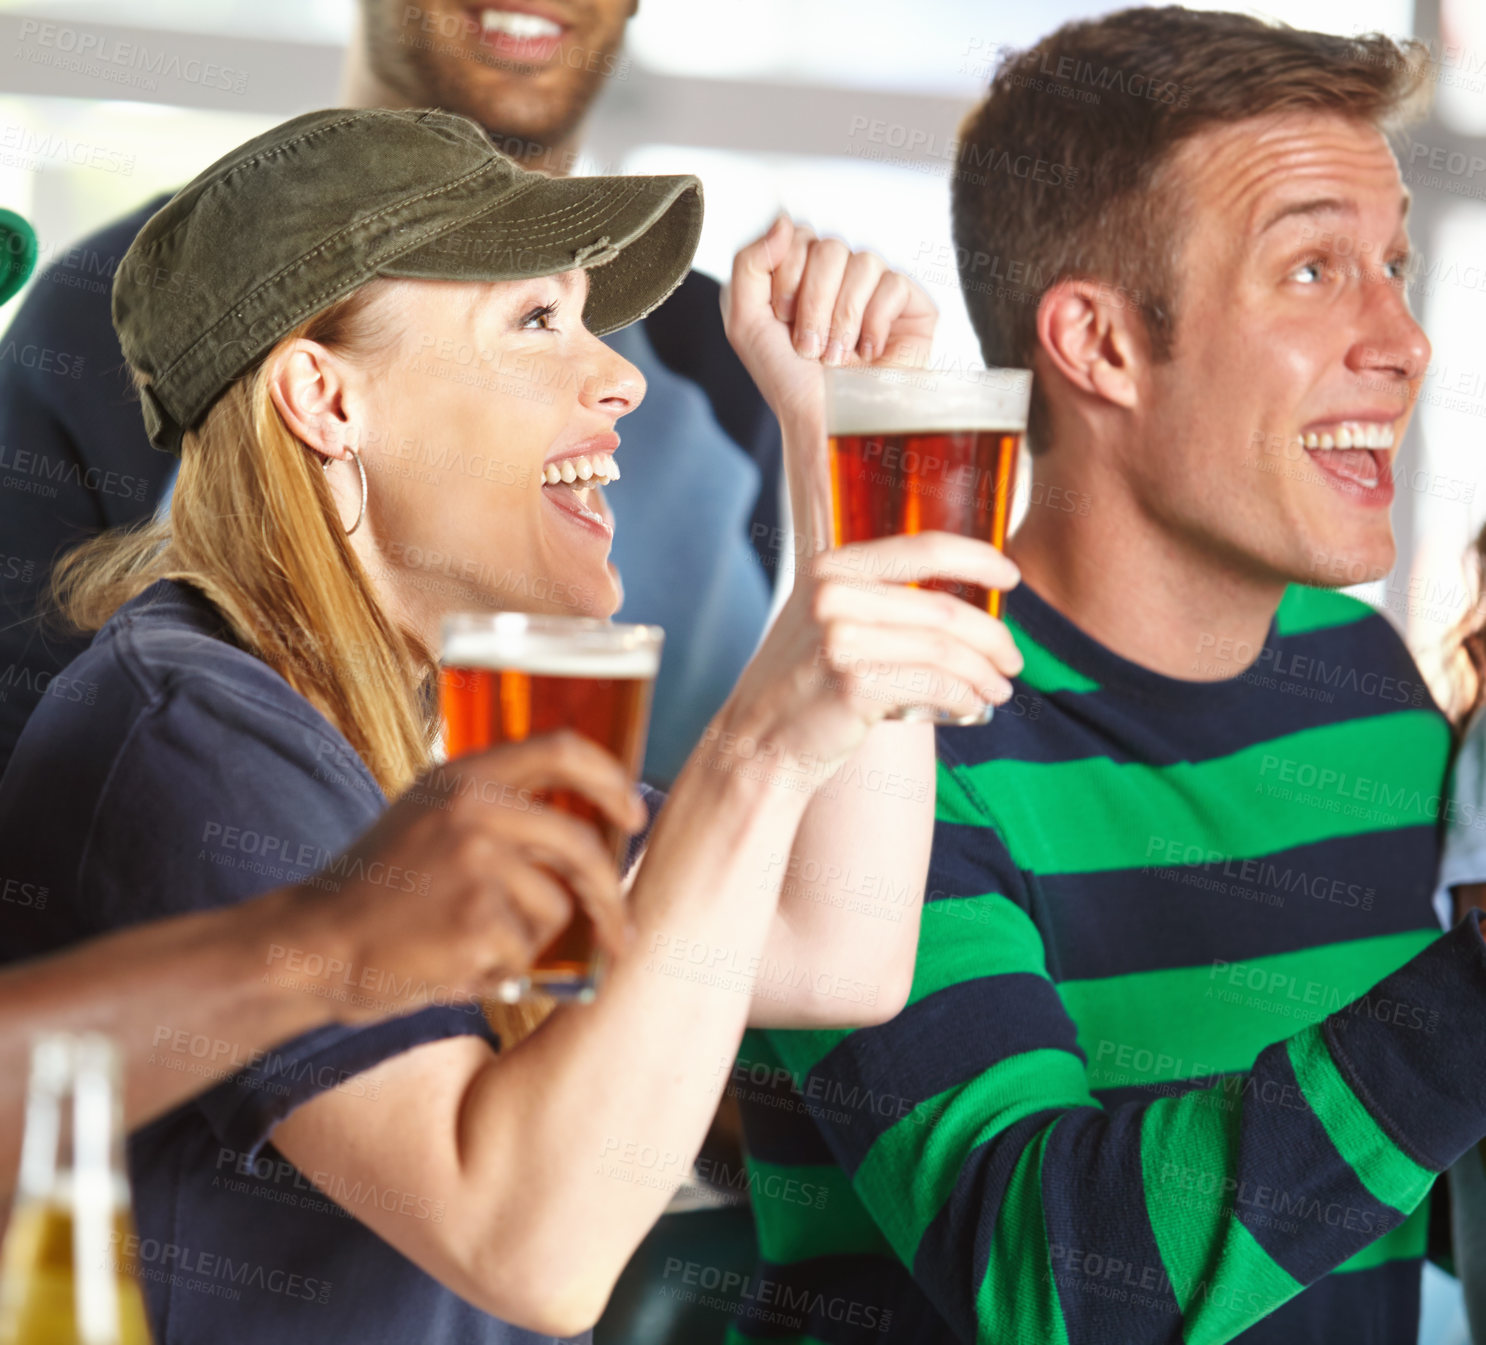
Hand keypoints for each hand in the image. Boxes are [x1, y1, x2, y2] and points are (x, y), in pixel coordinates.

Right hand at [291, 733, 646, 1019]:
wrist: (313, 944)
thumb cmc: (378, 890)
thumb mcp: (428, 816)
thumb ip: (493, 807)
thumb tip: (587, 828)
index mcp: (465, 776)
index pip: (562, 749)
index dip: (610, 780)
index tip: (632, 813)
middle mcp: (475, 809)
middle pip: (581, 846)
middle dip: (611, 897)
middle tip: (621, 931)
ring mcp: (476, 863)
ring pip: (556, 907)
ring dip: (531, 940)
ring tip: (473, 942)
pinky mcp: (477, 919)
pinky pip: (527, 951)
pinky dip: (504, 970)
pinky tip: (456, 963)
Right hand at [711, 532, 1022, 781]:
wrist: (757, 745)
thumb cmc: (803, 686)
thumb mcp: (826, 620)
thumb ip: (874, 597)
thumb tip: (958, 600)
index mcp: (832, 568)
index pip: (923, 548)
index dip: (978, 558)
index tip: (1010, 577)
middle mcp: (834, 595)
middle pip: (944, 608)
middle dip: (991, 636)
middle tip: (1012, 660)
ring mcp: (841, 639)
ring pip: (945, 650)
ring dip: (984, 672)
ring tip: (999, 689)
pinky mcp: (854, 684)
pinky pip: (935, 686)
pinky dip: (964, 697)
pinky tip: (972, 708)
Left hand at [722, 214, 936, 425]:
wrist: (824, 421)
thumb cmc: (786, 379)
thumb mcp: (744, 320)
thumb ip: (749, 263)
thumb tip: (785, 221)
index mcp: (802, 272)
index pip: (799, 235)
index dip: (787, 278)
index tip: (782, 319)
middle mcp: (840, 275)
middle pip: (830, 247)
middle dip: (813, 304)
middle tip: (809, 346)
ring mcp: (877, 287)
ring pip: (863, 262)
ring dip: (841, 319)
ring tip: (836, 356)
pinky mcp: (911, 306)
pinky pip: (893, 284)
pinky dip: (874, 325)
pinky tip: (868, 354)